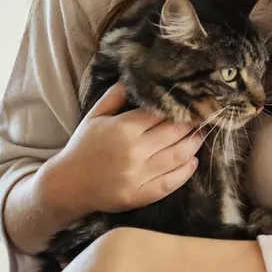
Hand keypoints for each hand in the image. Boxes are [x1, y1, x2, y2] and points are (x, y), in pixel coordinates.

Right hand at [37, 82, 202, 219]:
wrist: (67, 185)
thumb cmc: (82, 146)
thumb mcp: (94, 116)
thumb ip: (115, 96)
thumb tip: (133, 76)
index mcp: (123, 128)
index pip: (161, 113)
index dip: (179, 106)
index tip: (192, 101)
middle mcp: (134, 151)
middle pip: (174, 132)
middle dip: (192, 123)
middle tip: (205, 116)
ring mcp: (138, 175)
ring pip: (178, 156)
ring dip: (194, 144)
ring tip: (202, 135)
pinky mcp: (140, 195)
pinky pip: (171, 183)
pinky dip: (186, 171)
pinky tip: (193, 161)